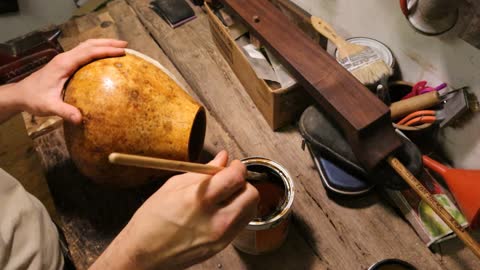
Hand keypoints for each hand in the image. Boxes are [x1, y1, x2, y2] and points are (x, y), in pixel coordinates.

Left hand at [14, 39, 126, 123]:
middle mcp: (65, 58)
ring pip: (86, 46)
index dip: (106, 50)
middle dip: (108, 43)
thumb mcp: (49, 106)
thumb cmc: (34, 99)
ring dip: (103, 44)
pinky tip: (104, 57)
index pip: (88, 52)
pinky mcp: (65, 64)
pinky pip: (83, 53)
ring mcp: (65, 59)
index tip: (122, 51)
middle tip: (126, 45)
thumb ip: (65, 111)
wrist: (20, 94)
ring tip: (119, 46)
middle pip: (89, 44)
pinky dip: (96, 51)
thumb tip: (80, 119)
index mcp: (64, 64)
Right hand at [91, 151, 258, 269]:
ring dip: (243, 198)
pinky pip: (241, 224)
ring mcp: (221, 236)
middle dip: (243, 183)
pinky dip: (237, 212)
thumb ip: (203, 172)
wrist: (143, 254)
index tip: (234, 166)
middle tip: (231, 180)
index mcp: (200, 199)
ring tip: (226, 195)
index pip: (236, 178)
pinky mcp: (222, 246)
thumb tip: (222, 158)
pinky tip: (222, 210)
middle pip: (251, 194)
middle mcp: (215, 219)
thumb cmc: (151, 221)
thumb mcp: (173, 186)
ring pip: (250, 210)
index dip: (238, 167)